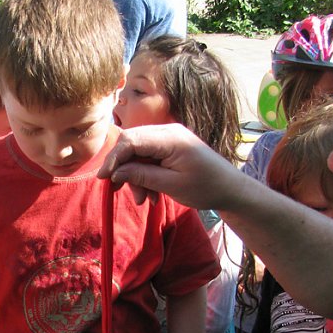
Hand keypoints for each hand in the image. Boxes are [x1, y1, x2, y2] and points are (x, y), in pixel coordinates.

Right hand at [98, 124, 246, 208]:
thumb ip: (142, 176)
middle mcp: (167, 132)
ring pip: (138, 155)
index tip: (103, 178)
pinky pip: (148, 160)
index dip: (114, 158)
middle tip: (117, 191)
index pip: (132, 140)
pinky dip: (145, 177)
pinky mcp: (169, 149)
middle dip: (123, 169)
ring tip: (144, 200)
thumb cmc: (206, 187)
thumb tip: (116, 173)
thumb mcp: (171, 185)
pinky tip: (151, 196)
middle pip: (131, 146)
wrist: (229, 189)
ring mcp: (168, 140)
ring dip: (135, 178)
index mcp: (170, 137)